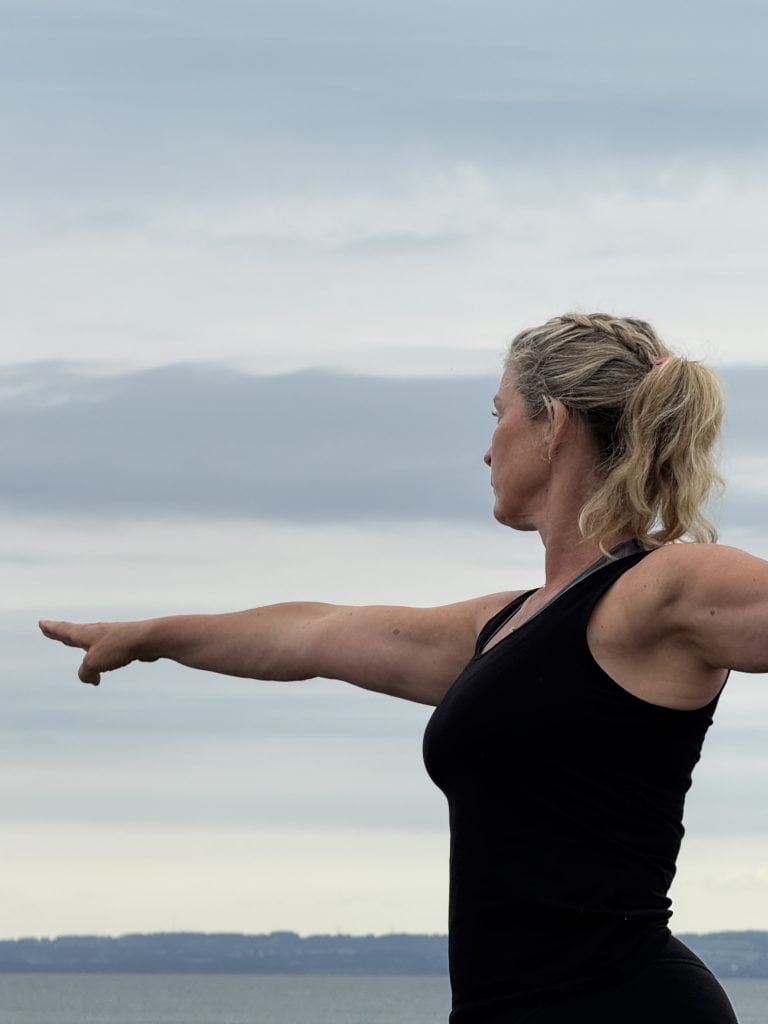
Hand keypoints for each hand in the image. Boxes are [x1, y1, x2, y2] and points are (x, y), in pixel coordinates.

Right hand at [38, 619, 155, 685]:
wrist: (148, 639)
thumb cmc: (119, 647)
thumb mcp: (93, 663)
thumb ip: (85, 673)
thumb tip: (93, 680)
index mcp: (85, 633)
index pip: (63, 630)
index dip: (52, 629)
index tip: (42, 623)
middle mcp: (97, 633)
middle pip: (74, 632)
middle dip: (61, 632)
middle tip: (50, 629)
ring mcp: (111, 637)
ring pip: (90, 641)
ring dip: (80, 642)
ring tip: (73, 641)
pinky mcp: (124, 645)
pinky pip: (107, 652)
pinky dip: (100, 657)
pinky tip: (106, 662)